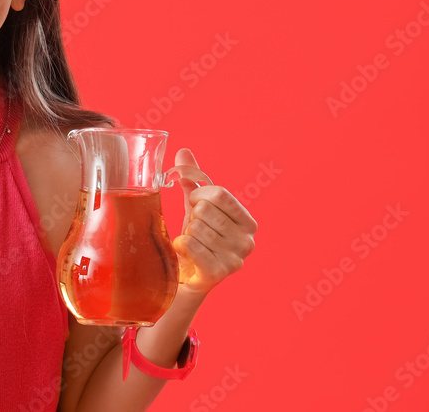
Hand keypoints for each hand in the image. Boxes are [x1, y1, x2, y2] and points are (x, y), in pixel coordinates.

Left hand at [171, 149, 257, 297]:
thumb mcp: (196, 206)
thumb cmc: (195, 237)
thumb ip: (193, 180)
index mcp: (248, 222)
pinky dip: (180, 245)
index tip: (193, 204)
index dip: (198, 195)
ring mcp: (236, 260)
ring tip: (192, 243)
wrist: (185, 276)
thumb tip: (183, 152)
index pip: (219, 193)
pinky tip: (185, 253)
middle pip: (205, 210)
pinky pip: (189, 244)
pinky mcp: (218, 273)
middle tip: (193, 230)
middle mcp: (248, 242)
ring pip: (195, 227)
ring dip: (186, 233)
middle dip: (191, 216)